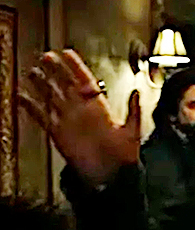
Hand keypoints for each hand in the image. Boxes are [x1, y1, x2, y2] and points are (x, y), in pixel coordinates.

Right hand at [19, 49, 140, 186]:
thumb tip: (136, 92)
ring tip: (32, 71)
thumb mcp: (132, 131)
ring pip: (52, 97)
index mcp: (99, 107)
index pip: (85, 80)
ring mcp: (69, 120)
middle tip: (45, 55)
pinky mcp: (58, 133)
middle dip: (56, 70)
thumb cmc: (123, 155)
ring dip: (42, 85)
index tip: (66, 53)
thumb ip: (133, 110)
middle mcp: (82, 110)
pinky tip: (22, 97)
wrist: (110, 176)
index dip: (75, 67)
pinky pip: (42, 117)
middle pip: (65, 85)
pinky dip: (32, 107)